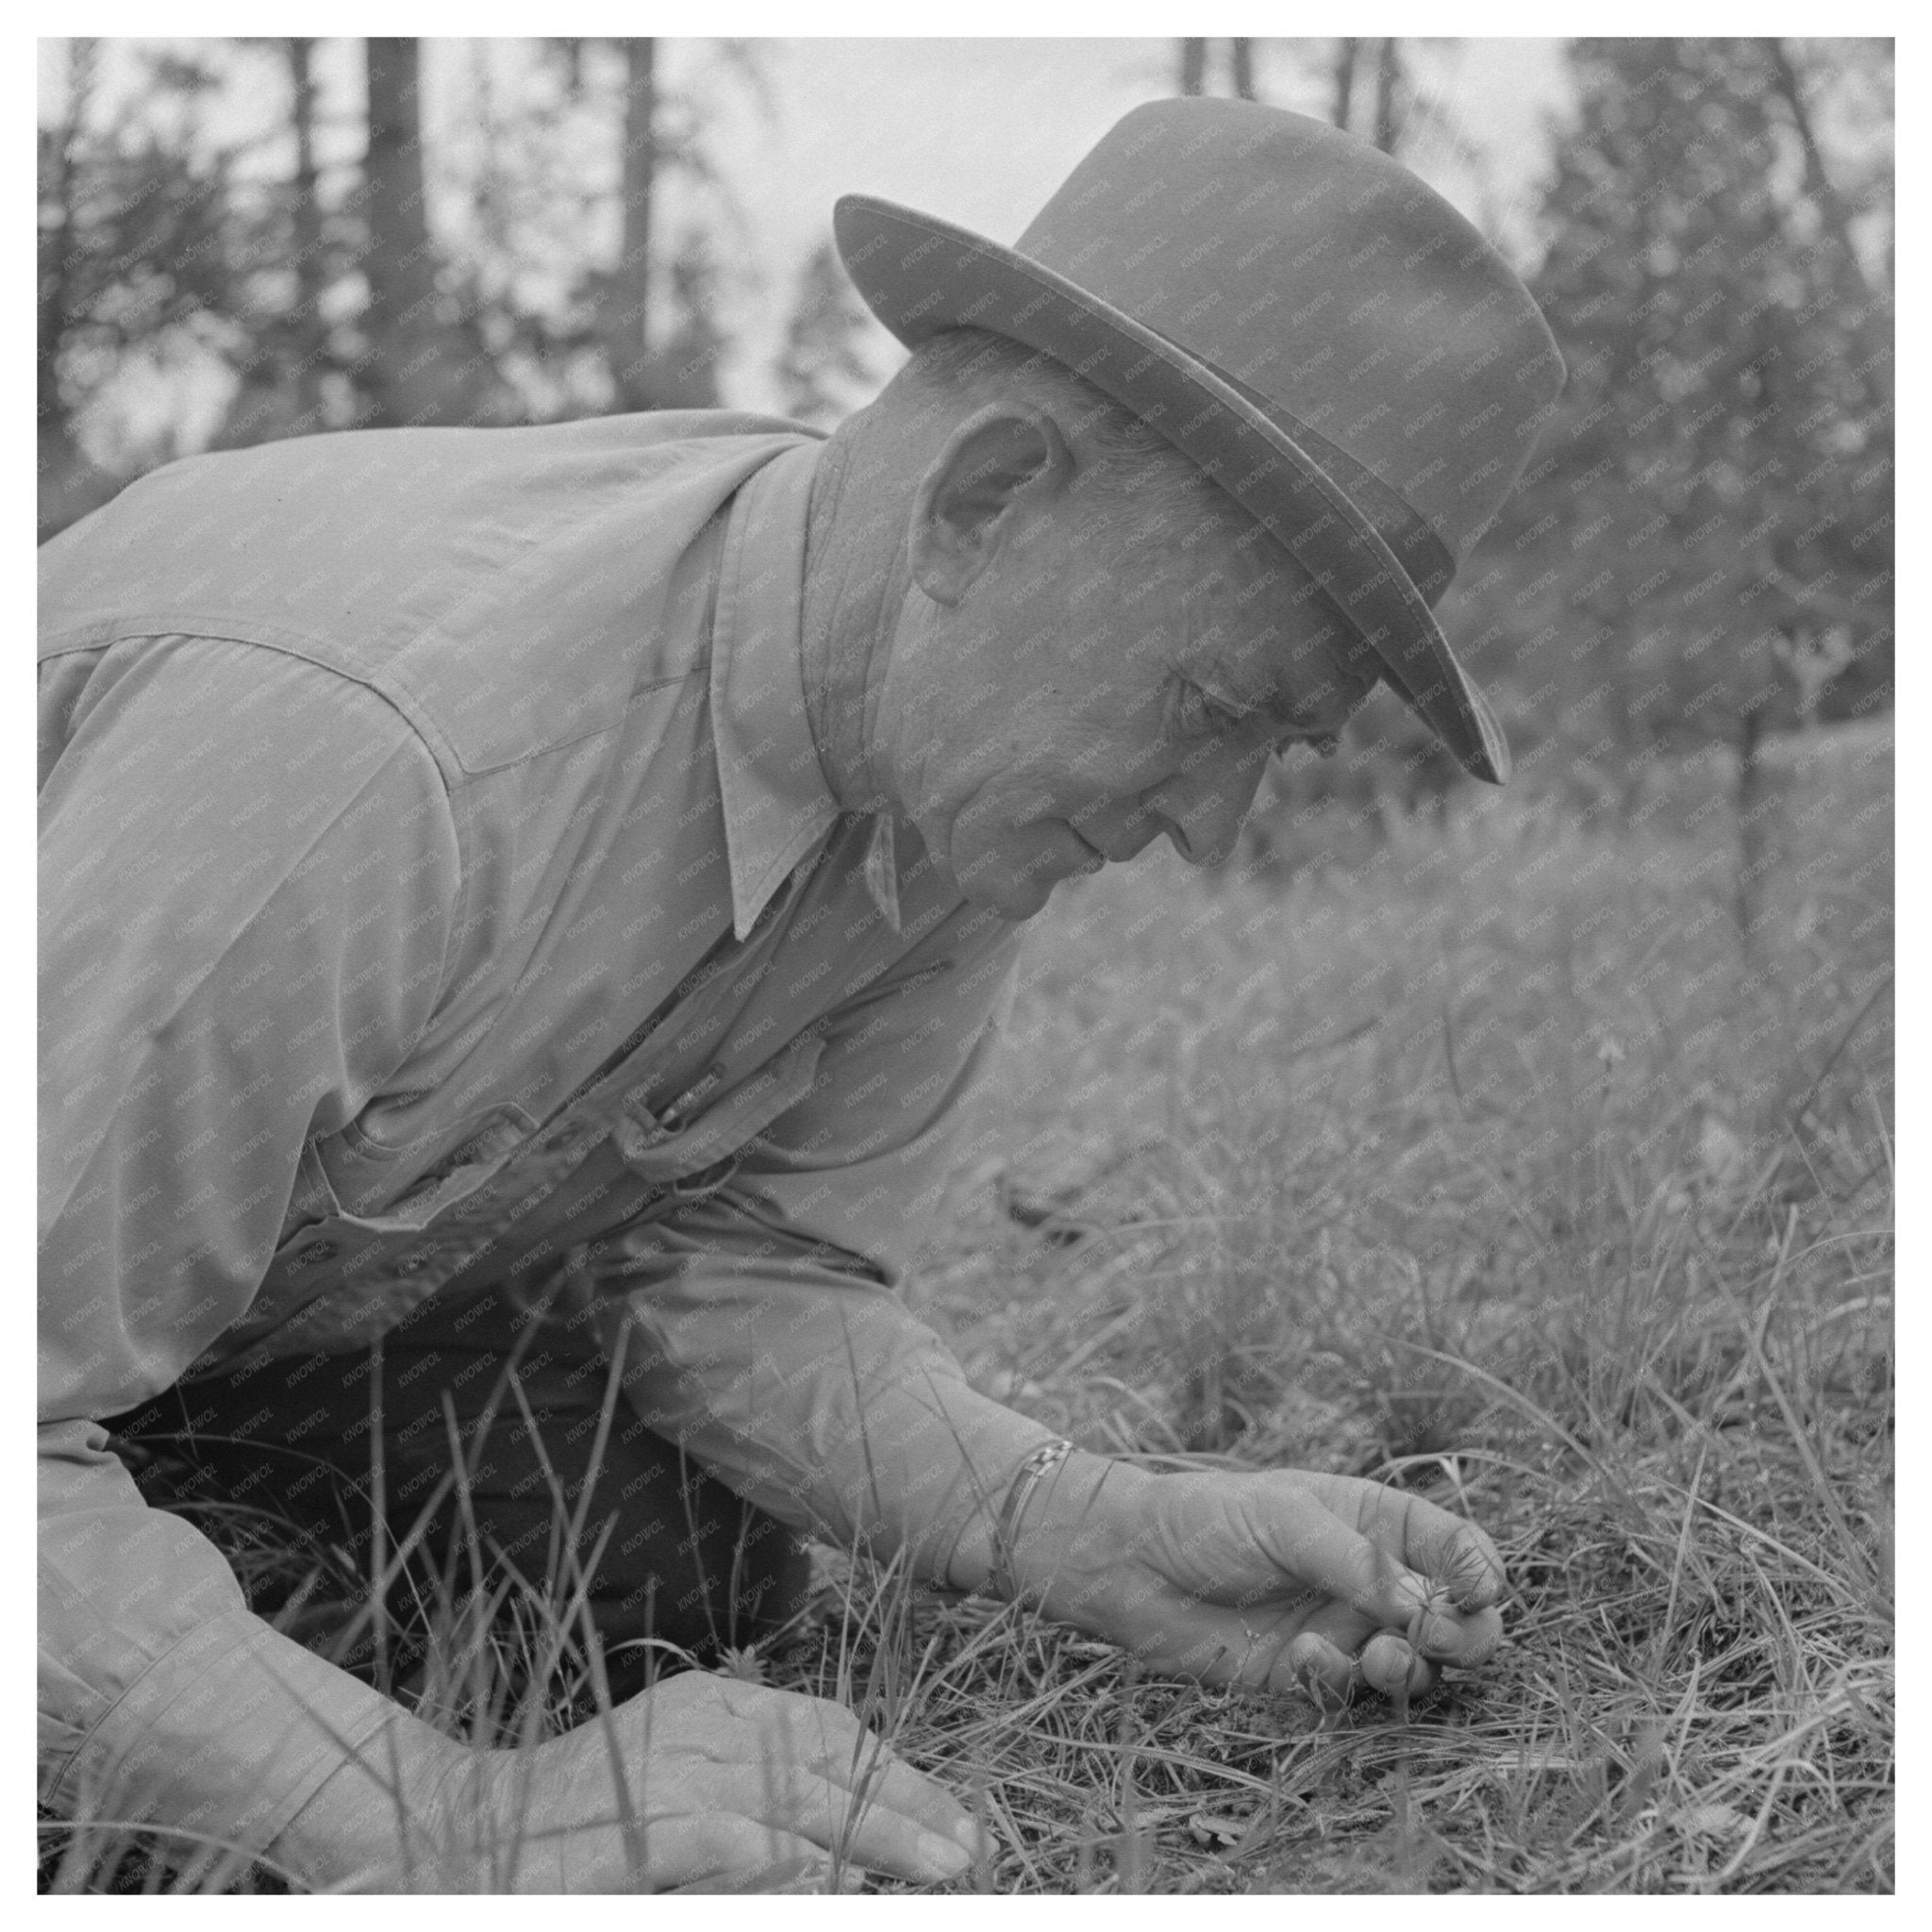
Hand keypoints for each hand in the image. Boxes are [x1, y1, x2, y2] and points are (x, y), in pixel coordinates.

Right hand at [463, 1670, 988, 1891]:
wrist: (458, 1829)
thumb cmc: (575, 1824)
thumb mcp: (678, 1789)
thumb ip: (755, 1800)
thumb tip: (844, 1846)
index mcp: (714, 1702)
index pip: (831, 1729)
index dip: (899, 1773)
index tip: (954, 1817)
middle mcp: (702, 1719)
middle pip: (833, 1755)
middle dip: (910, 1803)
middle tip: (969, 1849)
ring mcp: (674, 1765)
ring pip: (803, 1793)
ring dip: (877, 1834)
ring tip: (937, 1868)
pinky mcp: (647, 1821)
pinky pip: (741, 1840)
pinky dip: (793, 1864)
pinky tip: (834, 1885)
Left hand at [1018, 1460, 1505, 1706]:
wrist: (1130, 1564)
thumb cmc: (1207, 1519)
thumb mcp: (1286, 1521)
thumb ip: (1358, 1563)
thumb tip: (1430, 1606)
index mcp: (1376, 1522)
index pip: (1458, 1549)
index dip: (1481, 1571)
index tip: (1480, 1588)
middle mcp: (1371, 1579)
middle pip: (1456, 1620)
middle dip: (1464, 1635)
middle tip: (1436, 1638)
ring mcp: (1343, 1630)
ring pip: (1415, 1668)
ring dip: (1409, 1668)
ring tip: (1378, 1656)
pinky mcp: (1309, 1676)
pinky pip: (1351, 1696)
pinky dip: (1339, 1683)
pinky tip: (1302, 1659)